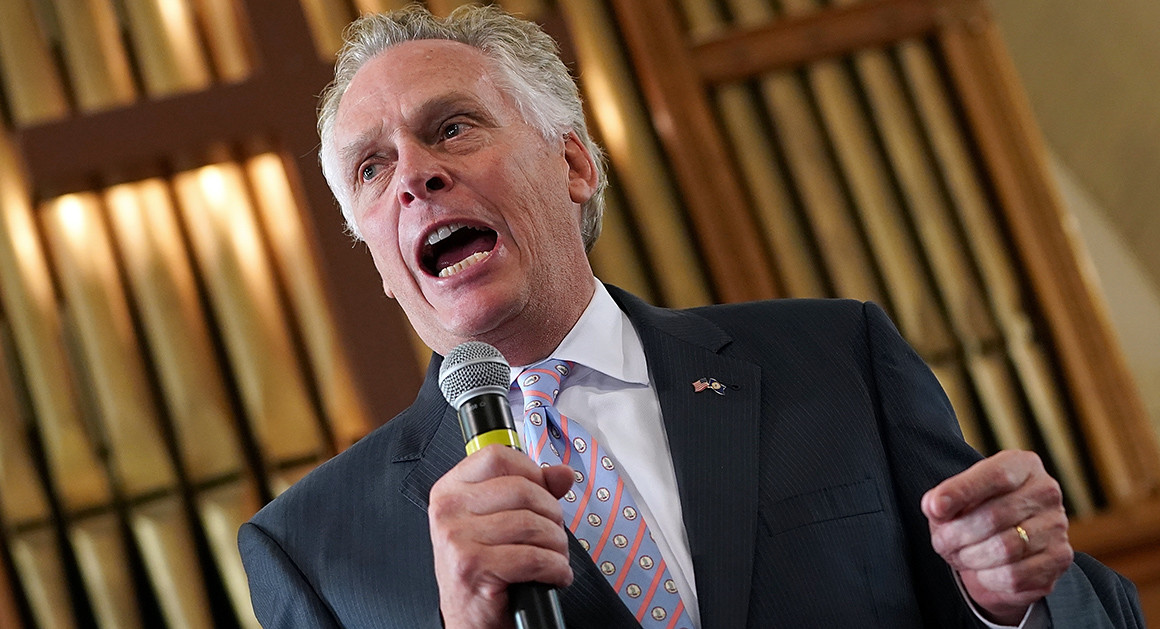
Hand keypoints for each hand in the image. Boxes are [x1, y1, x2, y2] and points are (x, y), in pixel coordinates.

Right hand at [429, 445, 574, 628]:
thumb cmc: (484, 570)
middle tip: (552, 534)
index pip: (497, 455)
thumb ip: (533, 490)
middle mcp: (448, 510)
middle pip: (522, 489)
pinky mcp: (472, 566)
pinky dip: (555, 568)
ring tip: (553, 557)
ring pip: (532, 523)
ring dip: (556, 545)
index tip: (541, 490)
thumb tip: (563, 474)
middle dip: (552, 515)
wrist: (471, 620)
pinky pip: (534, 556)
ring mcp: (456, 538)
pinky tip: (553, 575)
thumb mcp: (502, 521)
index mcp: (450, 490)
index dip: (530, 470)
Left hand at [922, 450, 1072, 624]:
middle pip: (994, 516)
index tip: (934, 508)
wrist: (1010, 544)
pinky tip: (980, 571)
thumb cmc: (977, 511)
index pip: (995, 475)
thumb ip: (943, 498)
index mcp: (1023, 466)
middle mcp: (1046, 492)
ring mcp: (1057, 526)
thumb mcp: (958, 497)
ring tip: (958, 556)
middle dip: (957, 534)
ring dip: (971, 557)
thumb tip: (935, 507)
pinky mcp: (1060, 558)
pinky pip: (1016, 575)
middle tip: (941, 542)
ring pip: (1005, 549)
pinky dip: (988, 578)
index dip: (961, 492)